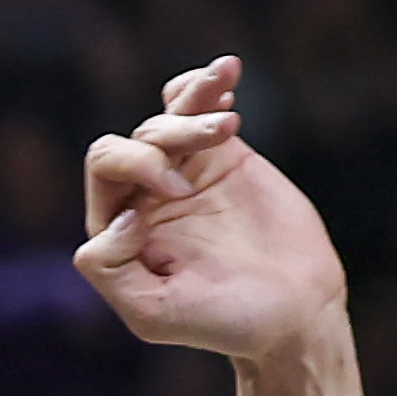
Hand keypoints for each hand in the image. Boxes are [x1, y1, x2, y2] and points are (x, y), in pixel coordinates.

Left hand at [77, 57, 345, 360]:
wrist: (292, 313)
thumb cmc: (220, 322)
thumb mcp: (152, 314)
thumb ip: (112, 270)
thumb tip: (122, 216)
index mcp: (115, 229)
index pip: (104, 167)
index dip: (135, 167)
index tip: (178, 195)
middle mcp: (141, 198)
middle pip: (131, 137)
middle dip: (163, 137)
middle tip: (211, 152)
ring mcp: (183, 174)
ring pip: (166, 119)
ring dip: (194, 106)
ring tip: (229, 125)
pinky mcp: (225, 160)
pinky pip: (201, 109)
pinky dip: (206, 87)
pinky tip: (227, 73)